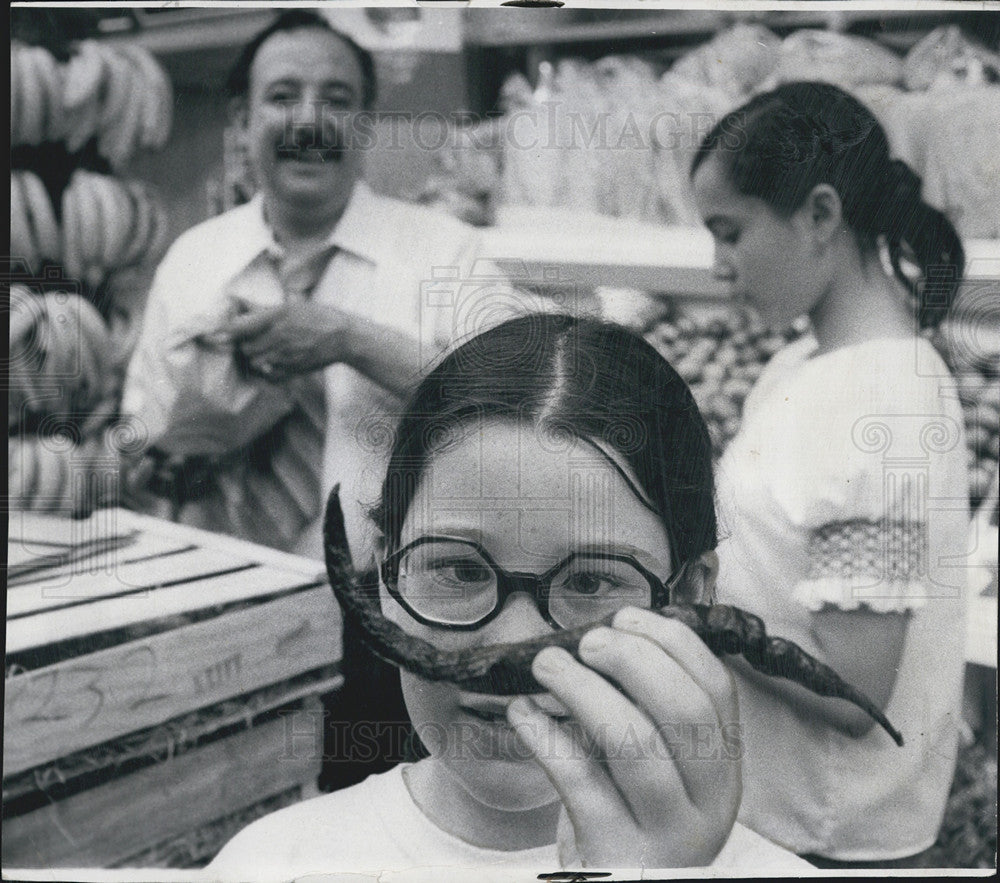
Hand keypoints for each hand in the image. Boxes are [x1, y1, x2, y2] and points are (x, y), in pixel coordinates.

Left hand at [215, 302, 353, 380]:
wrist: (342, 337)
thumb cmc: (319, 317)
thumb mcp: (293, 305)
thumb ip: (267, 311)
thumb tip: (242, 311)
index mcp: (277, 316)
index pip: (240, 326)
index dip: (223, 332)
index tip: (211, 334)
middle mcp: (278, 336)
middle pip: (245, 348)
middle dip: (244, 346)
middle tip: (251, 342)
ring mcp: (285, 355)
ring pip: (255, 362)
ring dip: (255, 359)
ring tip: (264, 353)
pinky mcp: (292, 370)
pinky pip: (269, 376)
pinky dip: (267, 372)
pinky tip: (273, 364)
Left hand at [507, 606, 741, 869]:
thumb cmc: (629, 815)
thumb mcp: (659, 767)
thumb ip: (648, 710)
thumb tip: (607, 634)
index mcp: (723, 767)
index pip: (717, 689)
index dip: (672, 641)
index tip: (626, 616)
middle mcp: (707, 802)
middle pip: (684, 712)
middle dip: (633, 660)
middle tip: (587, 640)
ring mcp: (665, 833)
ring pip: (635, 746)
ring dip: (584, 691)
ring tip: (546, 663)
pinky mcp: (616, 852)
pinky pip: (579, 781)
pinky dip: (545, 735)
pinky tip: (522, 711)